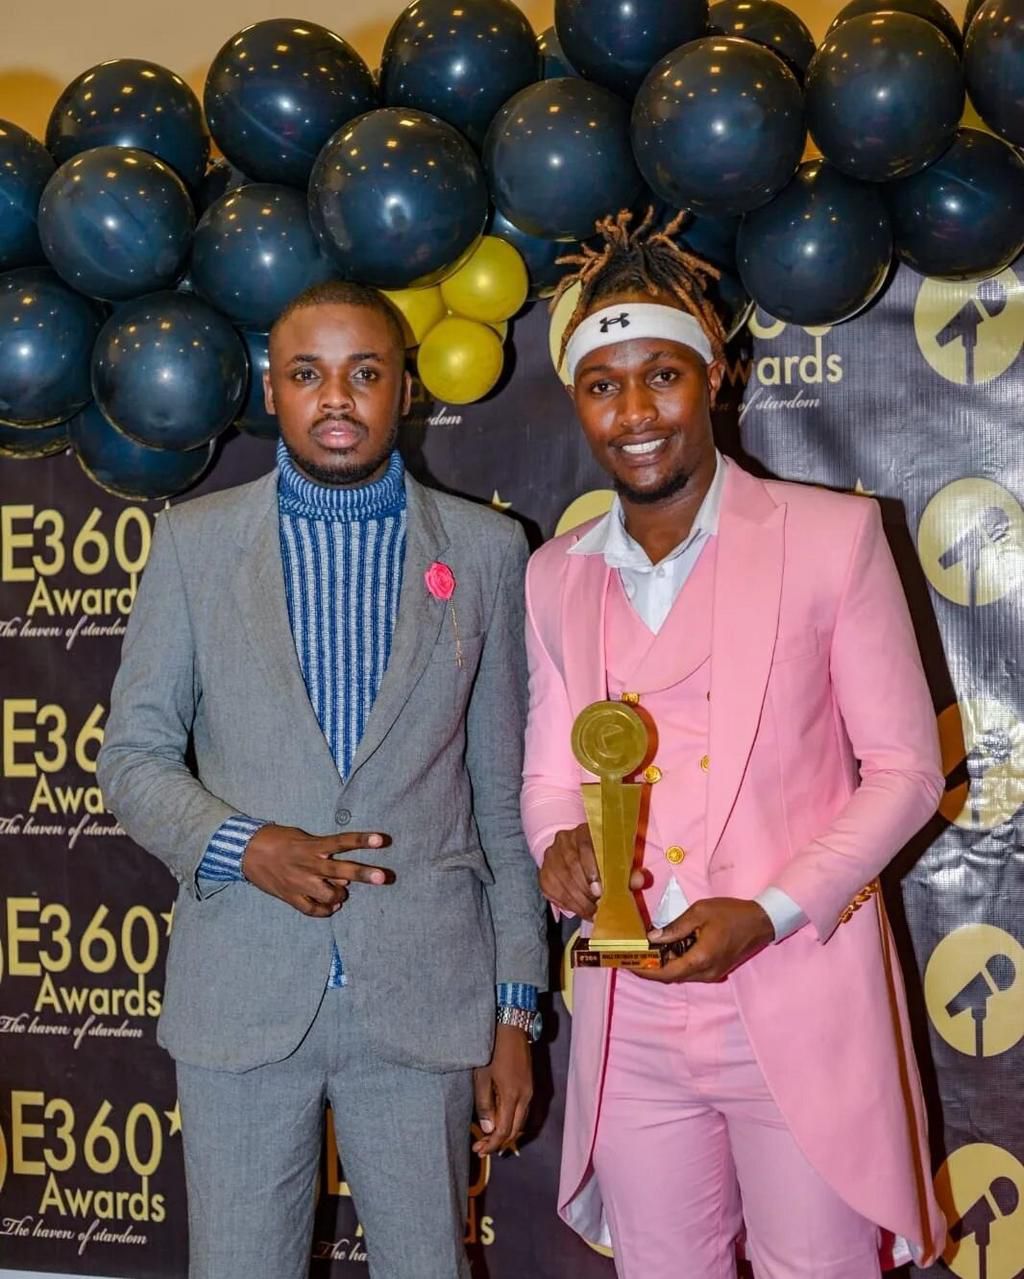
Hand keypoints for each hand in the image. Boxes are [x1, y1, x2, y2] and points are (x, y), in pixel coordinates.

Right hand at [242, 824, 390, 917]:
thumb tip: (345, 877)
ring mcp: (300, 882)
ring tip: (340, 892)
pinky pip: (313, 909)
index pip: (343, 841)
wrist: (246, 852)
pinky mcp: (290, 896)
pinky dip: (325, 910)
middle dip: (364, 874)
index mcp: (313, 846)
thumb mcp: (304, 839)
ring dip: (341, 894)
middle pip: (342, 870)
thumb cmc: (279, 840)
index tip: (382, 840)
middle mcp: (309, 864)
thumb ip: (325, 854)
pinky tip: (332, 907)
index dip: (363, 841)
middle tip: (383, 877)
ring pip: (330, 894)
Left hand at [472, 1025, 532, 1156]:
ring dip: (505, 1132)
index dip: (492, 1144)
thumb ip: (485, 1104)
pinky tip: (500, 1120)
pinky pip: (522, 1111)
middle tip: (480, 1147)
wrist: (511, 1027)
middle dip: (498, 1142)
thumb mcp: (482, 1077)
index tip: (478, 1150)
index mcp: (513, 1096)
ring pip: (520, 1121)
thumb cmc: (492, 1050)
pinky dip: (512, 1121)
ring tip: (487, 1137)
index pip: (504, 1131)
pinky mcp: (529, 1085)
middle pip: (515, 1130)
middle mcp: (525, 1097)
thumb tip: (488, 1129)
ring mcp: (529, 1091)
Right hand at [539, 823, 644, 919]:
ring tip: (592, 912)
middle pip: (571, 864)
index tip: (600, 891)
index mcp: (584, 831)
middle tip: (598, 906)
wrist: (574, 855)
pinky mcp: (543, 873)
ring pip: (561, 880)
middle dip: (585, 890)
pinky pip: (552, 891)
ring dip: (577, 900)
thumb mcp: (616, 860)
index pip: (586, 846)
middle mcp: (564, 840)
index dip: (592, 869)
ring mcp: (551, 856)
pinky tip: (580, 910)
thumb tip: (639, 881)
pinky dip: (567, 904)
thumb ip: (628, 870)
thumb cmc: (601, 859)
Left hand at [636, 897, 774, 983]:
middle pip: (671, 977)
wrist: (761, 922)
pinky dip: (677, 964)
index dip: (646, 972)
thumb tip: (653, 938)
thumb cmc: (731, 913)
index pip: (666, 973)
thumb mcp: (700, 912)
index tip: (629, 965)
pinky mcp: (716, 971)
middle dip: (651, 969)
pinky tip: (669, 949)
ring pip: (681, 975)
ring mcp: (712, 974)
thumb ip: (676, 927)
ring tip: (648, 951)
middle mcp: (705, 973)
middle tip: (634, 956)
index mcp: (700, 959)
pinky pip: (690, 972)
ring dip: (664, 966)